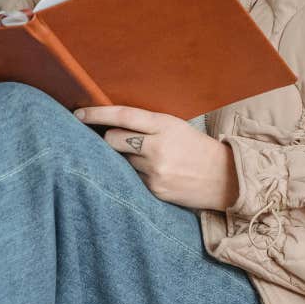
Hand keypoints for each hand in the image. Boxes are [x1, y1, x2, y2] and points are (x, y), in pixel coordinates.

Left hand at [74, 104, 238, 210]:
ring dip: (127, 158)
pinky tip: (156, 173)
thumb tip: (113, 127)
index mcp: (165, 125)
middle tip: (115, 139)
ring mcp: (155, 171)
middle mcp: (157, 148)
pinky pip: (132, 179)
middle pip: (113, 140)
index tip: (78, 114)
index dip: (96, 113)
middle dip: (109, 139)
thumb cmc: (199, 148)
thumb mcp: (177, 127)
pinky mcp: (155, 190)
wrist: (226, 179)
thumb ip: (148, 126)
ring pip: (121, 161)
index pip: (123, 116)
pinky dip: (137, 175)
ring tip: (148, 159)